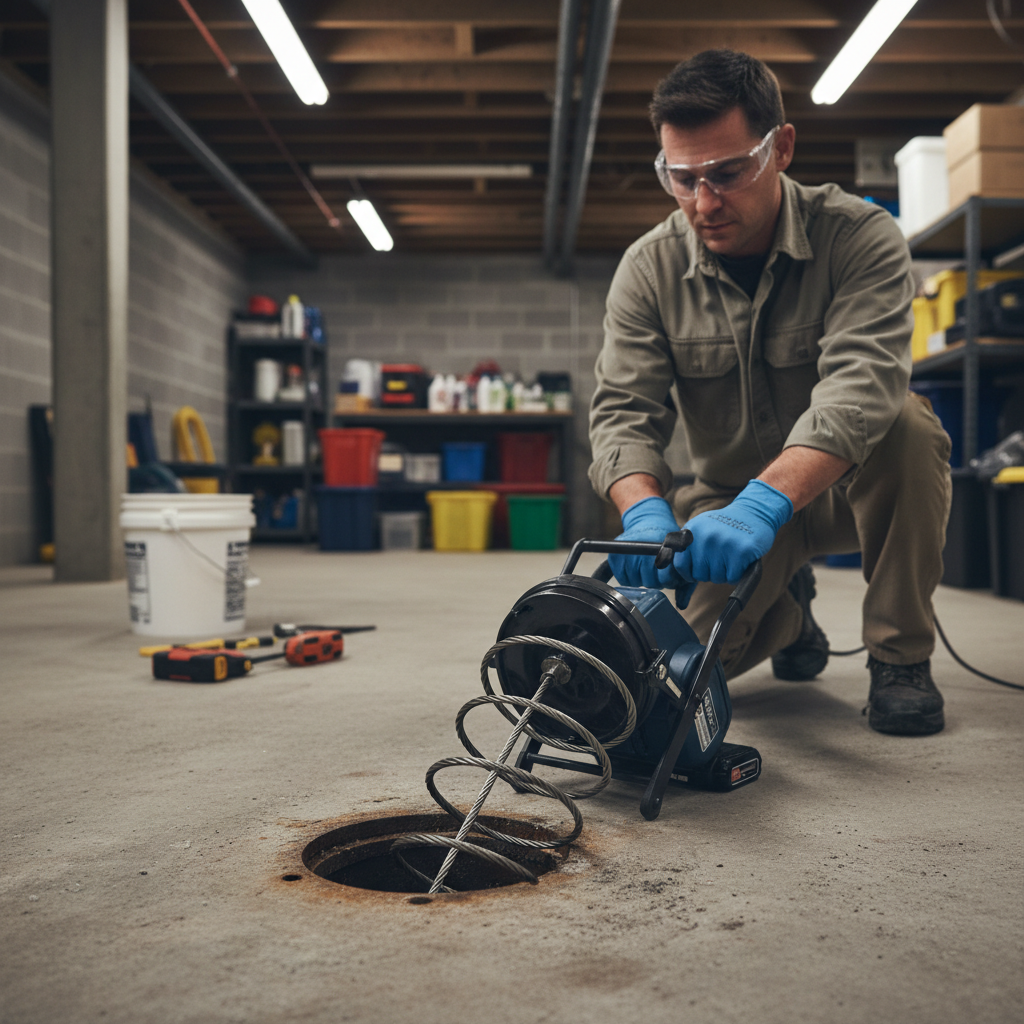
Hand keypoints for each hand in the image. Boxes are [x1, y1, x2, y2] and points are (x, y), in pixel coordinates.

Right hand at [609, 496, 685, 588]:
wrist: (648, 520)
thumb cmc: (666, 541)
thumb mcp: (680, 556)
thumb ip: (684, 579)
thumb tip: (682, 604)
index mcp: (662, 549)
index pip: (664, 577)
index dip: (666, 578)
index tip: (668, 572)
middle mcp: (642, 550)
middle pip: (649, 582)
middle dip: (655, 579)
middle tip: (656, 569)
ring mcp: (626, 553)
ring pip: (635, 582)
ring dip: (641, 578)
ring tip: (645, 566)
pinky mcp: (614, 557)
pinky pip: (623, 579)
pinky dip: (628, 577)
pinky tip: (634, 567)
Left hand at [673, 479, 792, 584]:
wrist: (754, 512)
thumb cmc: (724, 528)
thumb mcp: (700, 531)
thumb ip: (686, 552)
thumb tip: (677, 593)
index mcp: (690, 533)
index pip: (680, 565)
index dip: (690, 571)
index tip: (701, 566)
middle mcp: (705, 538)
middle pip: (700, 575)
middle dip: (710, 572)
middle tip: (721, 557)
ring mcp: (723, 544)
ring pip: (717, 578)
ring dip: (725, 573)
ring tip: (731, 555)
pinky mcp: (741, 551)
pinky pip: (733, 578)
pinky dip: (737, 574)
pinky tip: (741, 559)